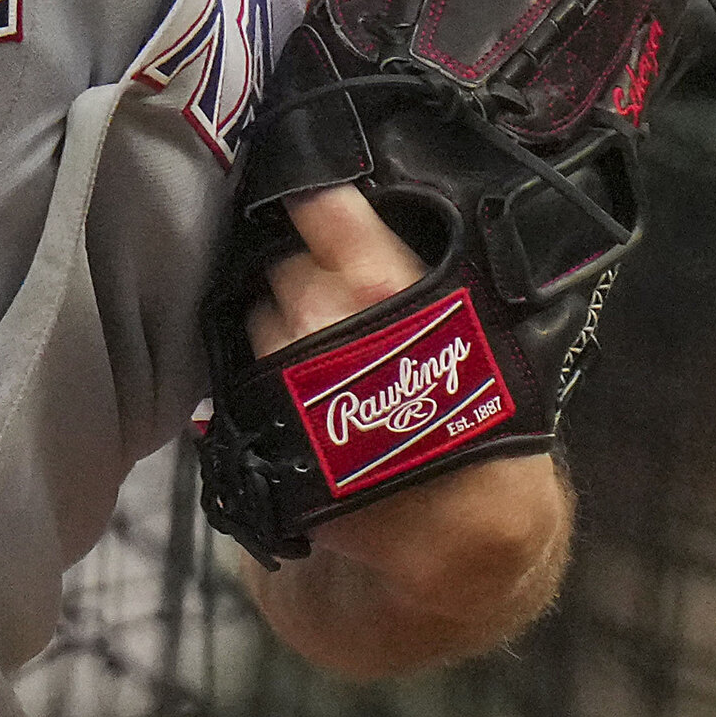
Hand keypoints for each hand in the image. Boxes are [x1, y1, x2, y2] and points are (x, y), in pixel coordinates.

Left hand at [232, 182, 574, 673]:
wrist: (460, 525)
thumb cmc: (478, 416)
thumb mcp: (467, 323)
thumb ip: (406, 266)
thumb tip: (354, 211)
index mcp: (376, 281)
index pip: (316, 200)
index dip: (304, 194)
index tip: (302, 191)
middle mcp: (315, 313)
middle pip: (278, 261)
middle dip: (298, 273)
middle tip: (333, 298)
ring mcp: (277, 366)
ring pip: (253, 314)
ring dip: (275, 323)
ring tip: (319, 352)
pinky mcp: (254, 413)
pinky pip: (237, 368)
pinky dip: (258, 368)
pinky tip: (292, 385)